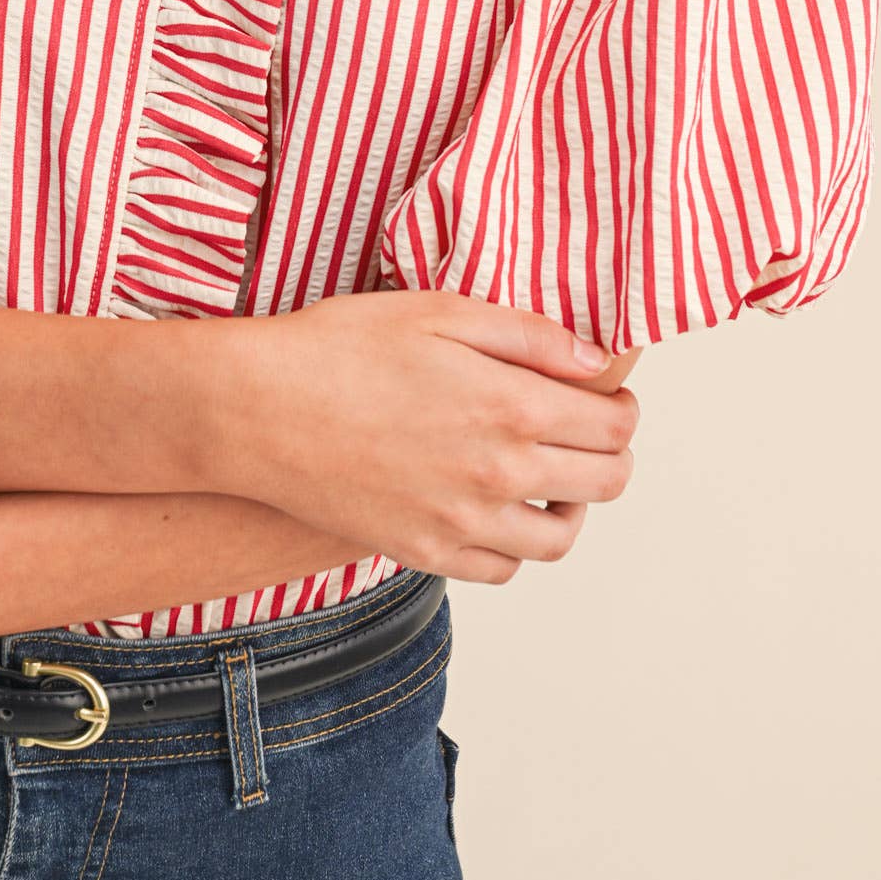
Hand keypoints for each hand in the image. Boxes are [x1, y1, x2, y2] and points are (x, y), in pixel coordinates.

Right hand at [229, 292, 638, 583]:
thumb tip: (596, 363)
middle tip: (593, 432)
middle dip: (612, 454)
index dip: (622, 408)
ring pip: (560, 539)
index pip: (612, 426)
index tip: (609, 396)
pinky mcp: (424, 551)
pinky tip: (499, 508)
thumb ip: (528, 336)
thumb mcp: (439, 311)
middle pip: (604, 483)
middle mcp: (498, 472)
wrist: (258, 409)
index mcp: (511, 405)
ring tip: (553, 477)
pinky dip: (516, 544)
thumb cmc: (341, 346)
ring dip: (573, 506)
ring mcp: (462, 521)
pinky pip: (502, 568)